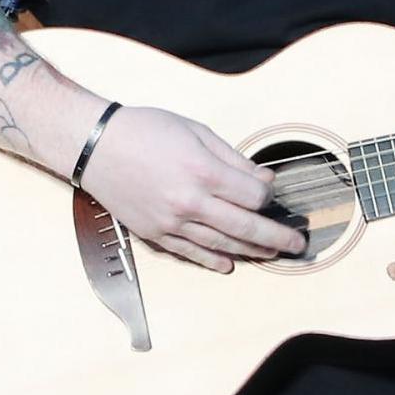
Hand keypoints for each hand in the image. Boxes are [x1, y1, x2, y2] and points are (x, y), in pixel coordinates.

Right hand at [76, 105, 306, 272]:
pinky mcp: (155, 234)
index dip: (269, 197)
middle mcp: (190, 202)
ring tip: (272, 254)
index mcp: (204, 172)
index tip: (271, 193)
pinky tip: (230, 265)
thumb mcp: (196, 131)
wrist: (96, 146)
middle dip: (277, 238)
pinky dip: (213, 262)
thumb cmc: (146, 130)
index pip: (254, 196)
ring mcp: (172, 222)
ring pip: (222, 246)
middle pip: (246, 228)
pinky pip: (190, 254)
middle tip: (298, 245)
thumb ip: (233, 159)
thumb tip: (264, 179)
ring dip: (251, 252)